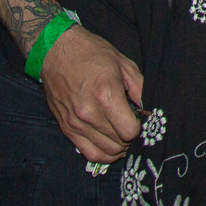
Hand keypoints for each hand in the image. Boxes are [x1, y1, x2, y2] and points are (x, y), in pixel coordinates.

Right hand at [39, 25, 144, 162]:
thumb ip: (140, 89)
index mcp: (105, 95)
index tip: (140, 118)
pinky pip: (89, 153)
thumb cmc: (91, 54)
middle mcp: (89, 113)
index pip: (130, 131)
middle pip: (119, 143)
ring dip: (119, 148)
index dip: (139, 127)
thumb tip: (149, 109)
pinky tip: (110, 145)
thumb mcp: (123, 64)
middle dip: (130, 138)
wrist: (55, 51)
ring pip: (106, 151)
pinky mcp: (66, 128)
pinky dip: (103, 154)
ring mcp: (75, 123)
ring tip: (123, 136)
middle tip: (132, 126)